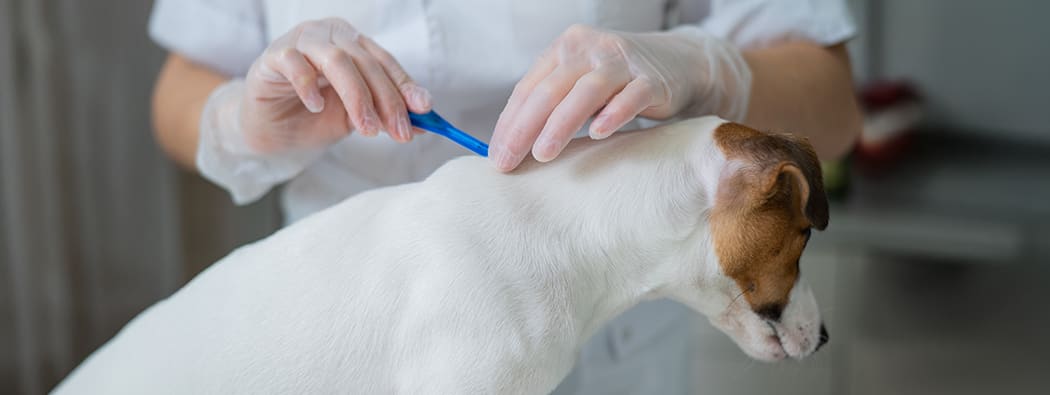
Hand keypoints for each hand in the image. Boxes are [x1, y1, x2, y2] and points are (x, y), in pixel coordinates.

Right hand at [239, 18, 431, 153]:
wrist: (270, 130)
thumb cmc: (314, 116)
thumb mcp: (356, 117)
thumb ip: (383, 113)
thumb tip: (424, 123)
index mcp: (354, 43)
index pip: (386, 62)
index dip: (406, 86)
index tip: (424, 111)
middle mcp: (330, 35)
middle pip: (366, 62)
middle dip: (386, 100)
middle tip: (400, 132)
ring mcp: (301, 41)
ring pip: (337, 60)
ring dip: (357, 97)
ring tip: (367, 129)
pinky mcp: (273, 55)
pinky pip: (294, 63)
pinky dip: (308, 84)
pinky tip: (316, 107)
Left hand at [489, 24, 750, 170]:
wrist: (678, 63)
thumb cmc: (617, 81)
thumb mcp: (579, 82)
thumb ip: (551, 103)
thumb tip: (511, 146)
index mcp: (564, 49)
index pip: (528, 88)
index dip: (509, 124)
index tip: (495, 156)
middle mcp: (588, 49)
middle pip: (550, 90)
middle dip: (524, 129)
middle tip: (508, 162)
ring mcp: (621, 62)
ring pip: (585, 92)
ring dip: (561, 125)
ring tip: (543, 154)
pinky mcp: (651, 79)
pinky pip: (630, 97)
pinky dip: (613, 114)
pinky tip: (598, 133)